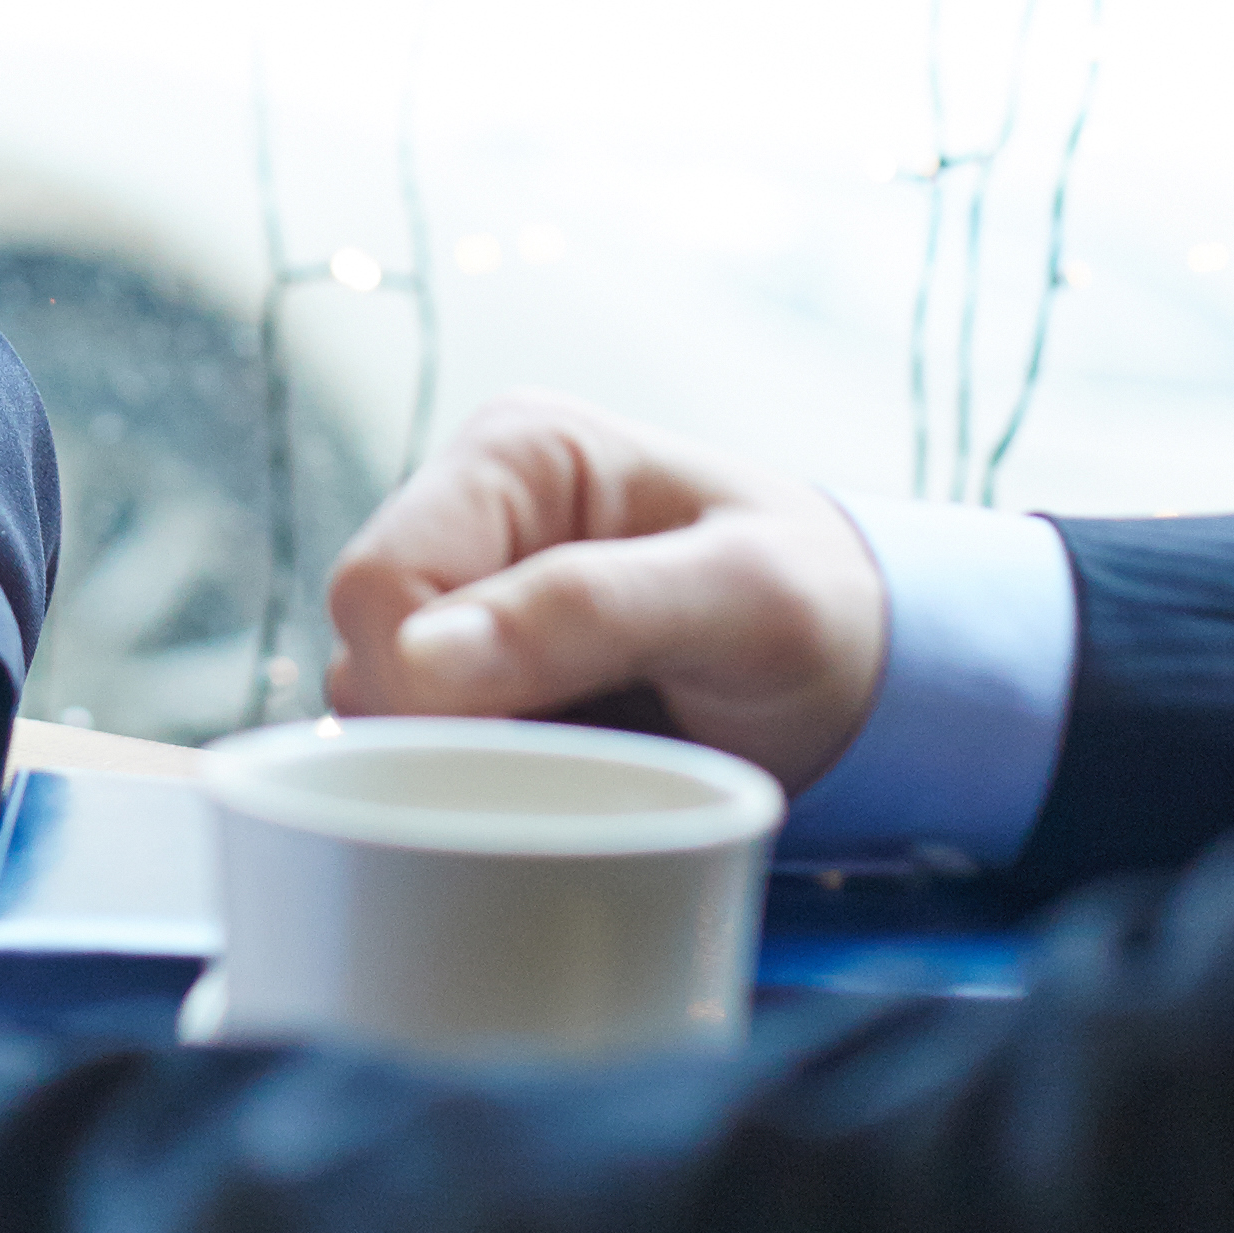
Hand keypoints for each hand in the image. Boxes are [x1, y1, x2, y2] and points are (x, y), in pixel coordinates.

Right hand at [319, 396, 889, 792]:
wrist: (870, 670)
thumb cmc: (823, 610)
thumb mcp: (741, 600)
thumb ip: (589, 612)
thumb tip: (417, 660)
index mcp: (516, 451)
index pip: (375, 585)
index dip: (422, 688)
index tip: (525, 750)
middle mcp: (470, 512)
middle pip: (363, 649)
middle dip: (448, 731)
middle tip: (576, 757)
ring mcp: (469, 596)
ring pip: (379, 707)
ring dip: (467, 763)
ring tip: (589, 758)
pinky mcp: (480, 674)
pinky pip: (422, 747)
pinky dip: (483, 781)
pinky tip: (567, 773)